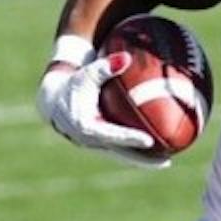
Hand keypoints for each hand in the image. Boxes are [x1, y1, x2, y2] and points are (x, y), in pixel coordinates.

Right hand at [36, 54, 169, 169]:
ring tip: (166, 162)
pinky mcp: (98, 145)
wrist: (54, 101)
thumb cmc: (74, 84)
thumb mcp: (87, 75)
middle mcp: (91, 140)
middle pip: (121, 153)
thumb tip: (126, 58)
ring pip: (122, 156)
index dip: (130, 138)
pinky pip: (120, 152)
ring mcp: (95, 146)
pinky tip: (156, 153)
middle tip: (166, 162)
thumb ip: (105, 67)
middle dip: (143, 160)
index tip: (149, 141)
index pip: (113, 135)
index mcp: (86, 126)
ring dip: (142, 161)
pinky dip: (136, 154)